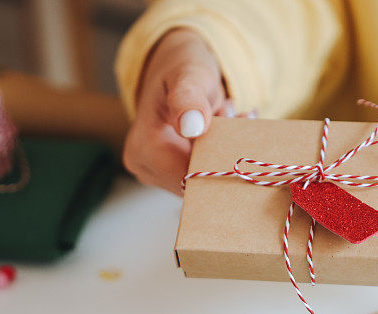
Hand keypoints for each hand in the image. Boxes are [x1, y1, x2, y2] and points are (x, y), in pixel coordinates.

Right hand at [123, 29, 229, 193]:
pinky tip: (225, 127)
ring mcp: (160, 175)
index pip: (188, 177)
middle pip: (198, 180)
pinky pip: (207, 175)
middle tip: (233, 114)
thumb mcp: (188, 74)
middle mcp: (147, 168)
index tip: (233, 123)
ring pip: (207, 179)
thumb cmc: (181, 69)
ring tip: (227, 115)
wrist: (176, 74)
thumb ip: (189, 97)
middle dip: (224, 152)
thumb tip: (191, 126)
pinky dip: (223, 153)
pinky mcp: (175, 175)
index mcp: (143, 149)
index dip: (217, 159)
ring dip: (226, 151)